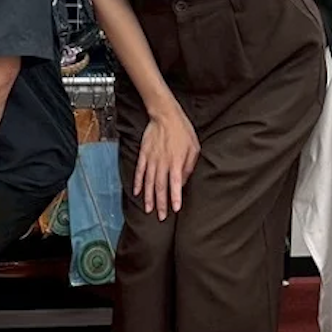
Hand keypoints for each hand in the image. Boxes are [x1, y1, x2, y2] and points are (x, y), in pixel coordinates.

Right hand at [134, 102, 198, 219]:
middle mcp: (163, 163)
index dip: (175, 198)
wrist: (165, 115)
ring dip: (148, 197)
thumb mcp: (194, 148)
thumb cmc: (183, 131)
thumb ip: (189, 166)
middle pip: (160, 187)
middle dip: (160, 204)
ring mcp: (151, 159)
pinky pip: (140, 172)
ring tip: (148, 209)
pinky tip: (137, 192)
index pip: (175, 184)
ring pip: (149, 182)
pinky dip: (138, 183)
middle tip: (160, 216)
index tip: (175, 209)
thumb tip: (184, 181)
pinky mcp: (144, 154)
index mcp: (177, 162)